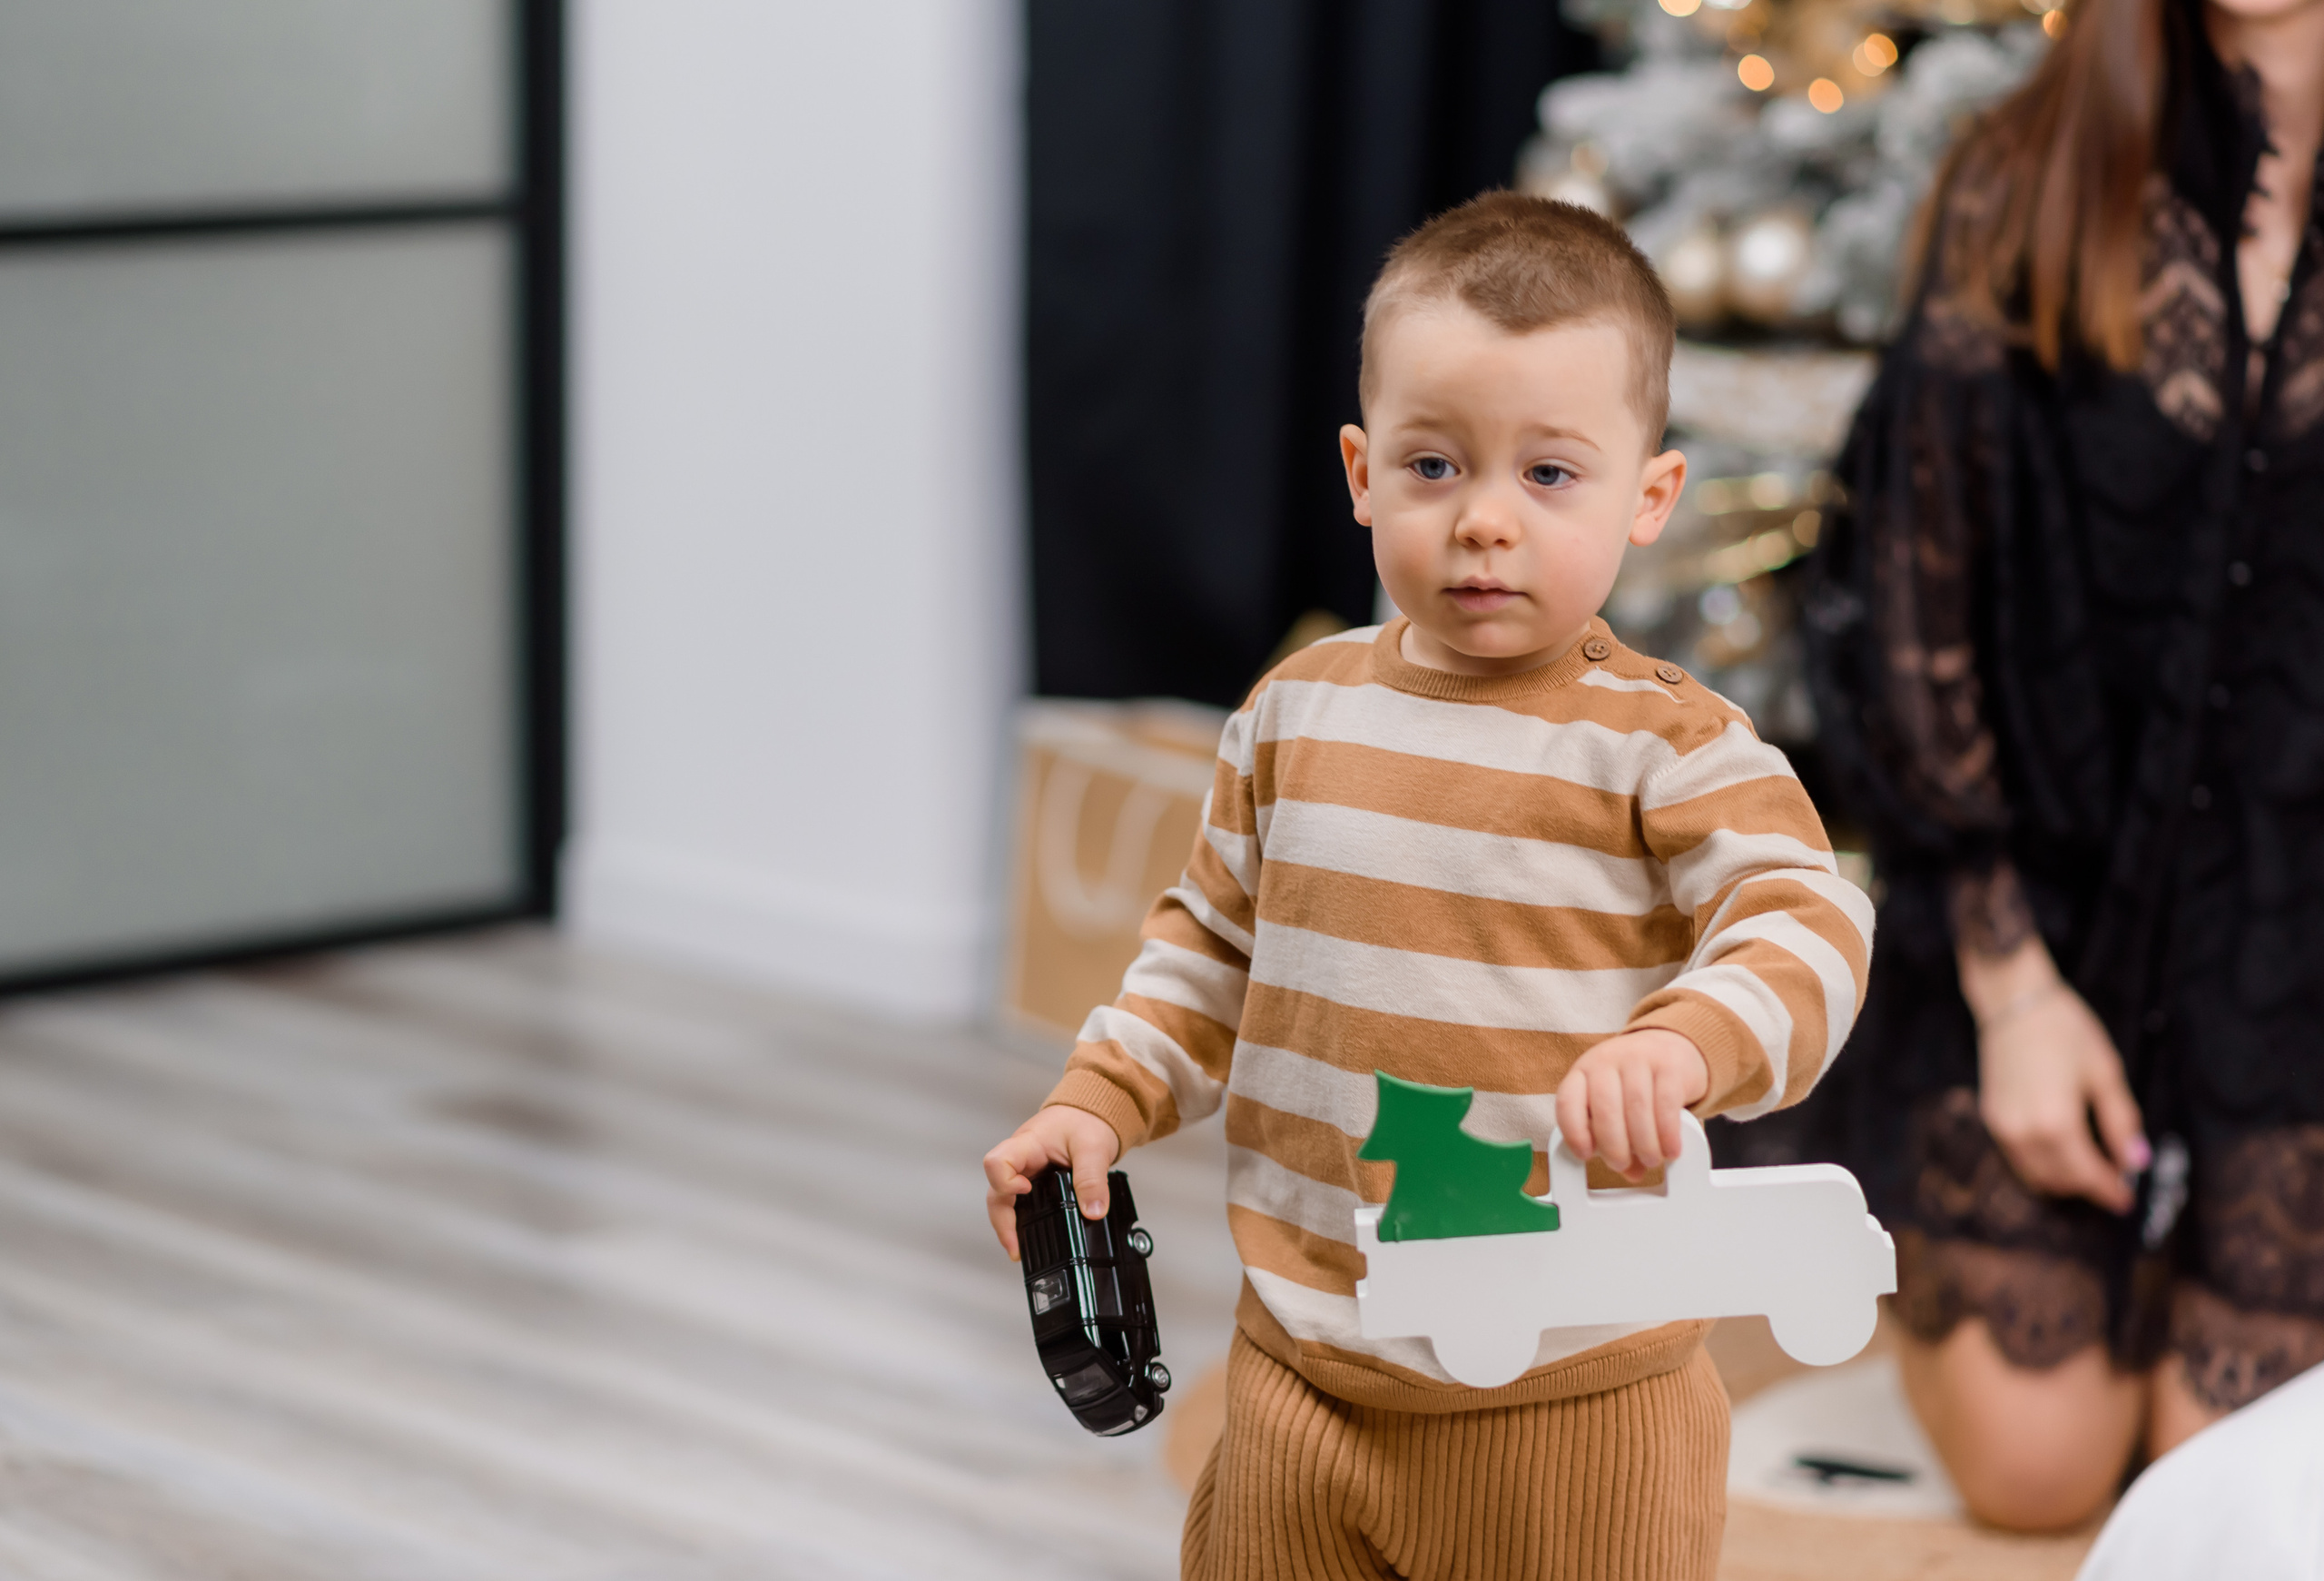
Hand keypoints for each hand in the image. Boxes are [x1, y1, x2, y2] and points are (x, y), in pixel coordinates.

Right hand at [982, 1105, 1121, 1259]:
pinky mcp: (1030, 1182)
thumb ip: (1092, 1179)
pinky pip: (1016, 1203)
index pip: (998, 1162)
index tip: (1025, 1192)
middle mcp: (1019, 1160)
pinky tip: (1027, 1238)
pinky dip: (1019, 1221)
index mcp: (1027, 1144)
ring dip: (1008, 1225)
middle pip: (995, 1191)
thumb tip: (1094, 1212)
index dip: (1005, 1182)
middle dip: (1003, 1221)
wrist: (1089, 1114)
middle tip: (1015, 1247)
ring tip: (1018, 1251)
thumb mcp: (1094, 1148)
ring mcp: (1022, 1172)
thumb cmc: (1085, 1122)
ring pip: (1002, 1201)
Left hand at [1555, 1029, 1709, 1180]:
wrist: (1671, 1046)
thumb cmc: (1634, 1081)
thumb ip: (1617, 1136)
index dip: (1574, 1133)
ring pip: (1637, 1107)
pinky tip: (1670, 1150)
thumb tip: (1631, 1173)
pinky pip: (1666, 1103)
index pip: (1568, 1101)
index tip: (1585, 1156)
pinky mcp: (1669, 1064)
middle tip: (1622, 1165)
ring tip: (1650, 1161)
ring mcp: (1638, 1058)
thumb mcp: (1615, 1101)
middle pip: (1605, 1108)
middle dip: (1613, 1146)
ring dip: (1643, 1143)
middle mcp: (1606, 1060)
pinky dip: (1667, 1133)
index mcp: (1583, 1071)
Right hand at [1961, 939, 2147, 1213]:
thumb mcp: (2105, 1072)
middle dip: (2087, 1187)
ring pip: (2035, 1175)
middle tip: (2112, 1182)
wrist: (2014, 1002)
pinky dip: (2041, 1165)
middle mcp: (2025, 1133)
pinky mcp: (1991, 1117)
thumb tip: (2135, 1160)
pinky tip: (2060, 1151)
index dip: (2109, 1189)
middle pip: (2059, 1181)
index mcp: (2057, 1123)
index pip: (2087, 1174)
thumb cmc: (2065, 1030)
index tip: (2126, 1199)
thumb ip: (2121, 1121)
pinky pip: (2018, 1158)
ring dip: (2063, 1180)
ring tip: (2087, 1170)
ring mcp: (2003, 1127)